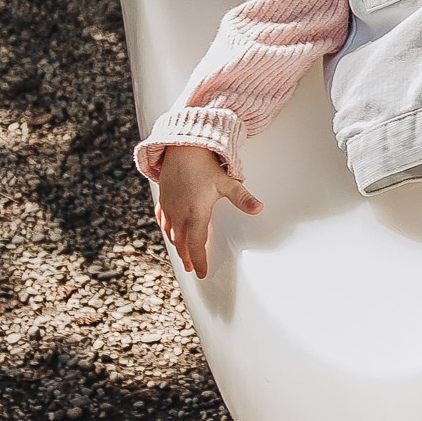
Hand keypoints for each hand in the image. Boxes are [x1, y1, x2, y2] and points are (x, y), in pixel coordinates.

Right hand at [155, 145, 262, 278]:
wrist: (182, 147)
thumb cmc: (204, 165)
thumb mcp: (227, 182)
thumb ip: (243, 198)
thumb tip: (259, 208)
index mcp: (195, 213)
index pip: (196, 245)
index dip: (199, 261)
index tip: (202, 272)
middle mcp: (179, 213)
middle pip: (181, 243)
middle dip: (187, 257)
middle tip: (193, 267)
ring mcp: (169, 206)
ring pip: (170, 232)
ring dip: (177, 245)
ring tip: (183, 254)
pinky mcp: (163, 198)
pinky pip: (162, 219)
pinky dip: (166, 228)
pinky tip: (169, 231)